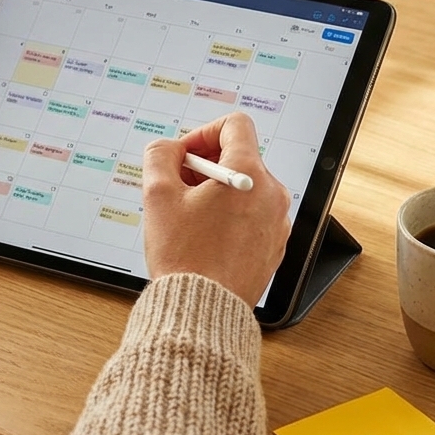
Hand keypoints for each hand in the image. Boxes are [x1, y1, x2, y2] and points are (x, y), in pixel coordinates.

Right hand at [142, 112, 291, 306]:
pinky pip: (253, 214)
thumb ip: (160, 156)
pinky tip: (206, 236)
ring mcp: (277, 221)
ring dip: (217, 192)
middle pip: (240, 158)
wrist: (204, 309)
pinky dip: (230, 215)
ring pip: (246, 188)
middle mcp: (271, 193)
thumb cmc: (184, 257)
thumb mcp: (158, 196)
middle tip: (179, 188)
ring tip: (190, 217)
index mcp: (248, 174)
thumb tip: (169, 149)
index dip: (204, 133)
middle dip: (206, 166)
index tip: (186, 155)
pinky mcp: (274, 244)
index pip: (235, 125)